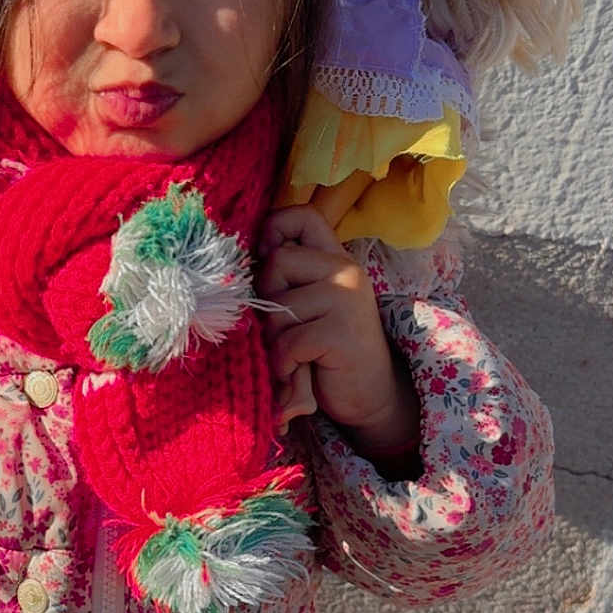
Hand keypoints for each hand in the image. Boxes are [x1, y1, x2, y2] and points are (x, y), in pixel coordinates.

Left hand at [257, 206, 420, 459]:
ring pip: (278, 308)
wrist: (368, 396)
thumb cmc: (326, 350)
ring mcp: (347, 299)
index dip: (273, 229)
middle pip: (277, 263)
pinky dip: (284, 363)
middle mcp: (346, 271)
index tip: (266, 259)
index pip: (302, 216)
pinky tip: (299, 371)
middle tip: (285, 329)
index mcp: (336, 259)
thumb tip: (244, 261)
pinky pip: (288, 342)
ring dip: (275, 340)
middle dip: (268, 300)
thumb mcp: (309, 305)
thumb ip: (288, 280)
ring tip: (294, 355)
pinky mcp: (341, 332)